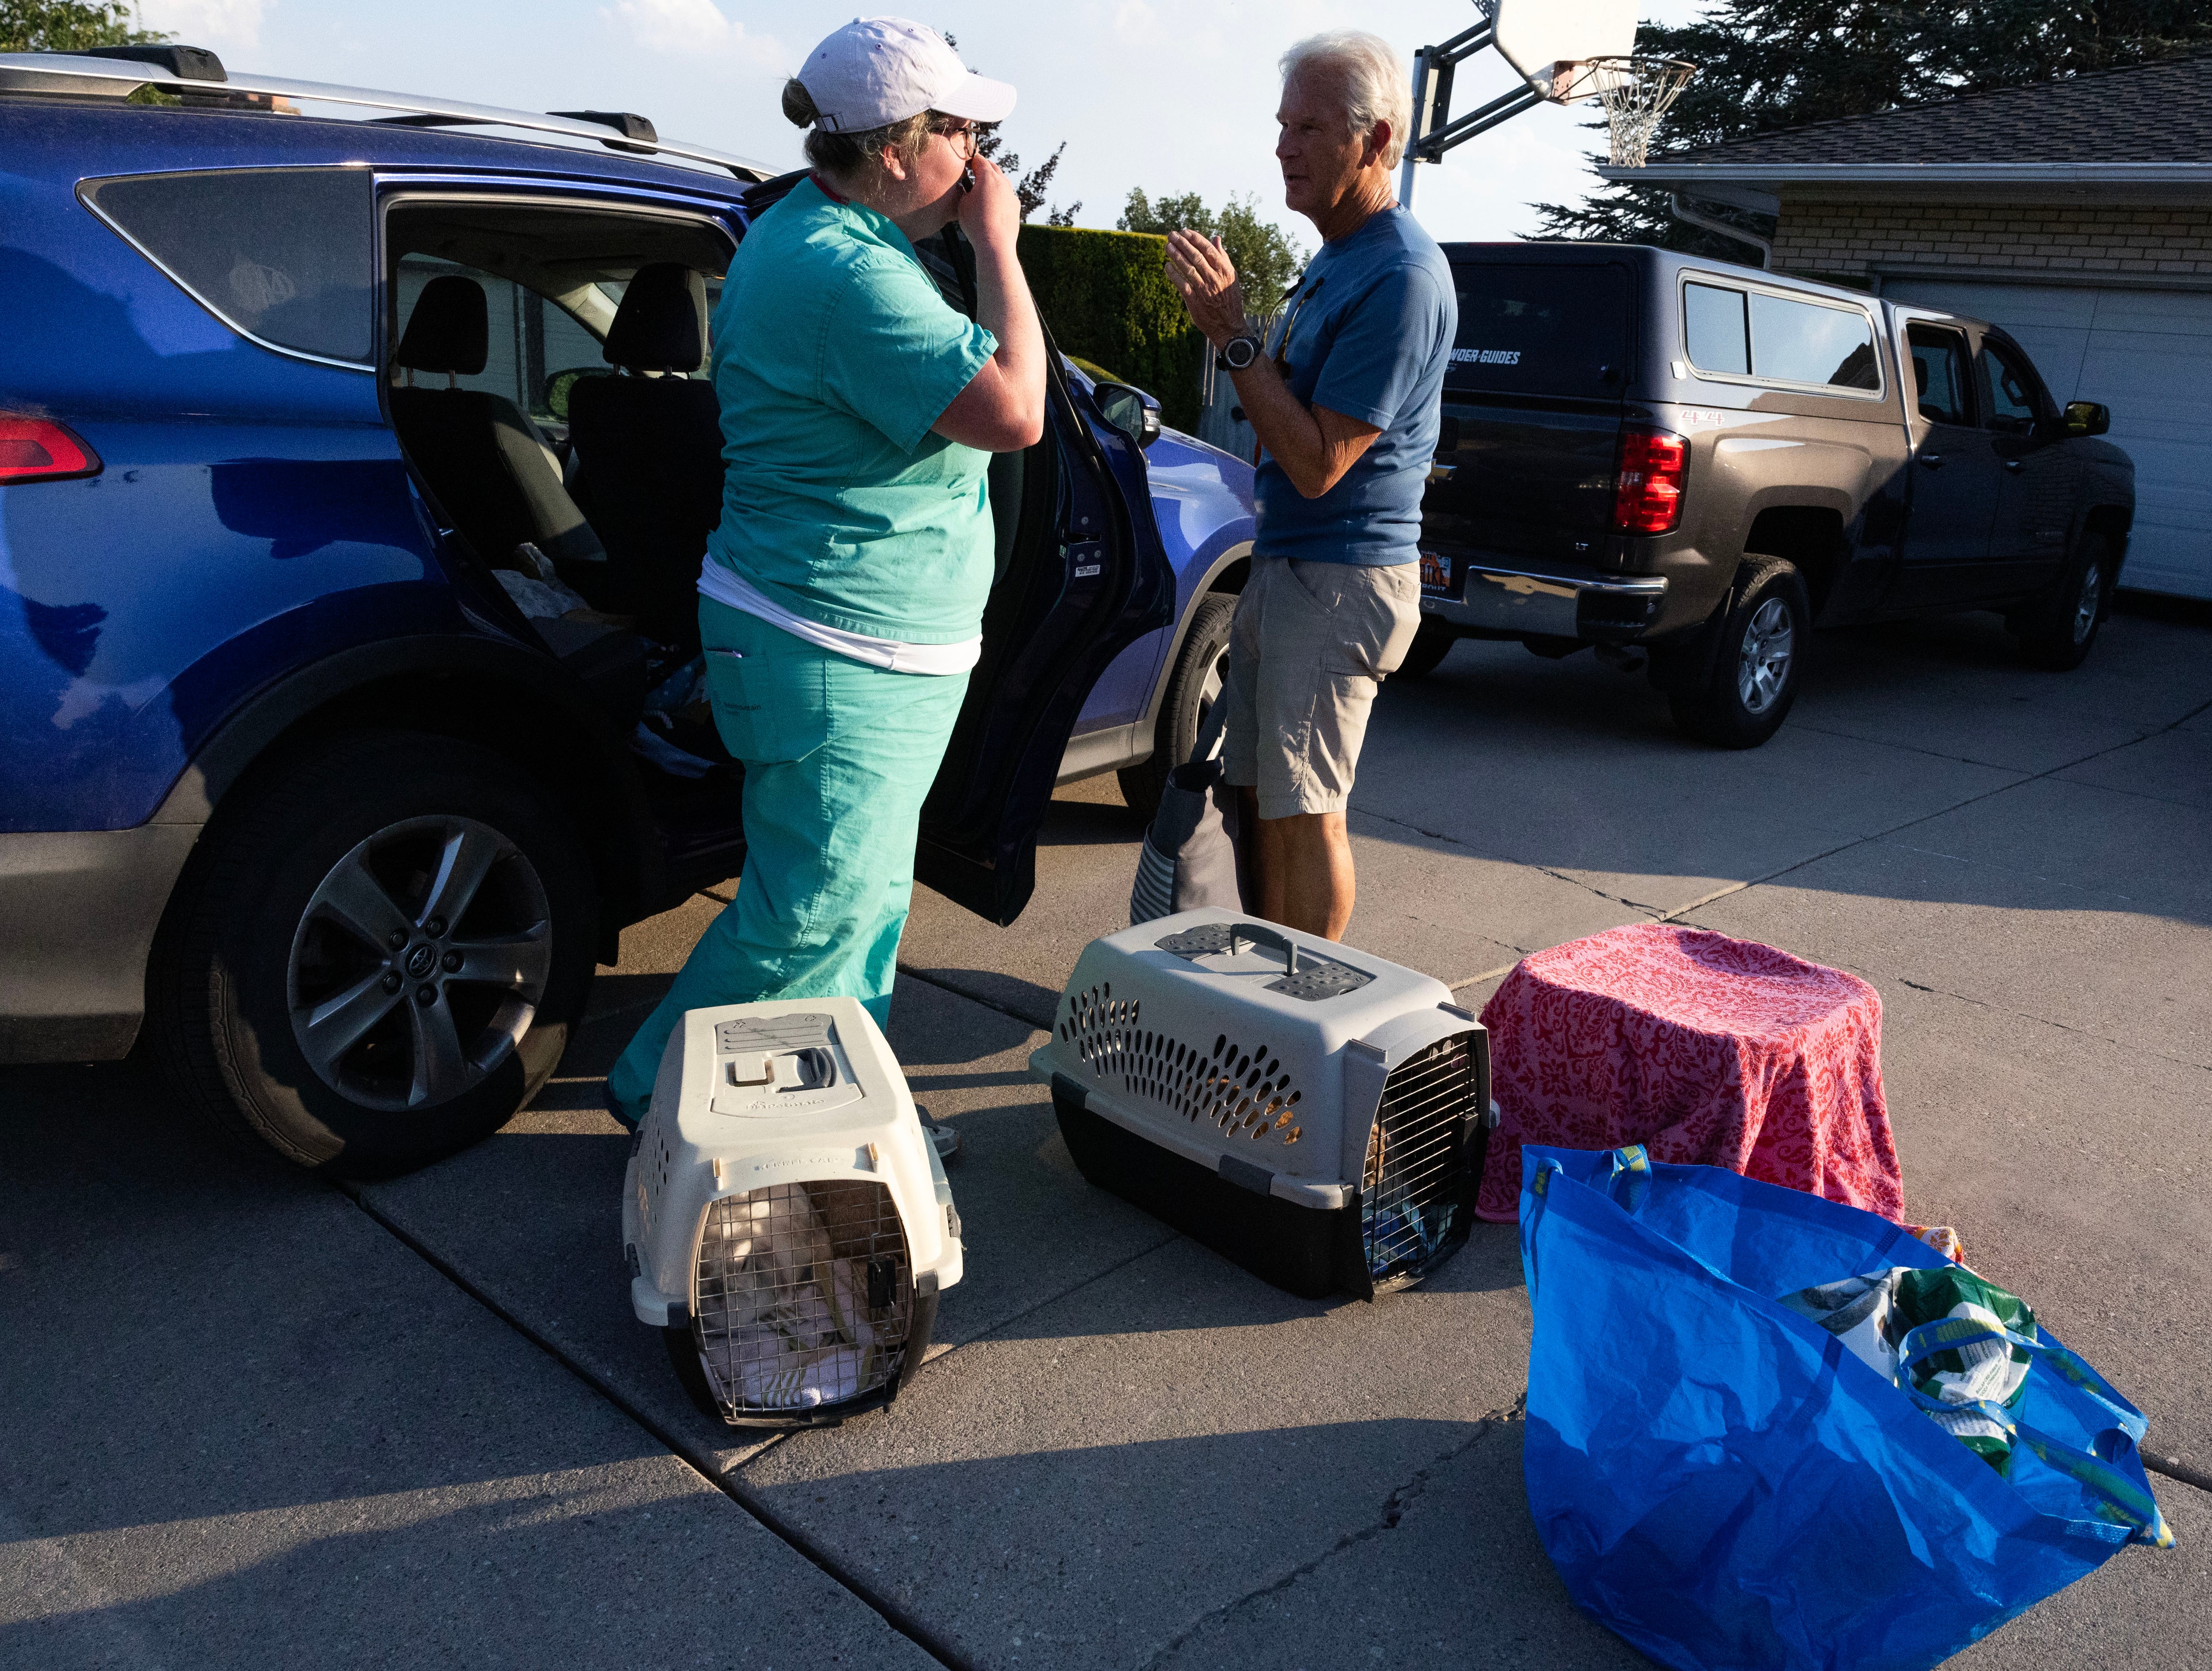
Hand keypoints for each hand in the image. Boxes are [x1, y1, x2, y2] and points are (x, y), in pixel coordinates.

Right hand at [956, 154, 1020, 254]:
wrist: (995, 244)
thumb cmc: (976, 223)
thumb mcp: (962, 204)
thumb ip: (964, 190)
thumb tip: (966, 187)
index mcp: (988, 177)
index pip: (979, 160)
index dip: (970, 160)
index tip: (964, 164)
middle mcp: (1003, 182)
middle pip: (992, 167)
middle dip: (982, 167)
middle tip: (973, 171)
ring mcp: (1011, 194)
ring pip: (1001, 181)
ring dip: (992, 181)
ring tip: (982, 188)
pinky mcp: (1016, 206)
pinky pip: (1006, 195)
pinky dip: (998, 194)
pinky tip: (992, 203)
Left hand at [1165, 229, 1248, 348]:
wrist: (1229, 326)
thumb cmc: (1230, 299)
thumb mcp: (1231, 276)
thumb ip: (1222, 257)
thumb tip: (1216, 237)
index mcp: (1224, 270)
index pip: (1208, 249)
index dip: (1195, 238)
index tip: (1184, 231)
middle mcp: (1214, 278)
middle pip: (1196, 256)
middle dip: (1182, 244)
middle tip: (1171, 235)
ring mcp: (1205, 290)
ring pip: (1188, 269)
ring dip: (1176, 256)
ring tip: (1167, 246)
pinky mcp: (1195, 302)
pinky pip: (1182, 285)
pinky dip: (1174, 275)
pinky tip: (1167, 266)